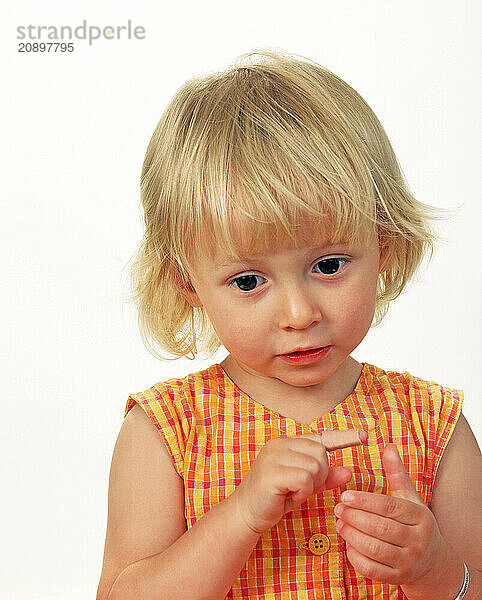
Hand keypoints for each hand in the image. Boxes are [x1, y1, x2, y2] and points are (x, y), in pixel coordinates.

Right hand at [231, 429, 365, 534]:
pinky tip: (289, 496)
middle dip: (320, 475)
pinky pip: (304, 478)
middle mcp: (280, 443)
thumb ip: (325, 477)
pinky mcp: (271, 471)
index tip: (365, 436)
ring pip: (315, 466)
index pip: (322, 436)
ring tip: (293, 492)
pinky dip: (302, 491)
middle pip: (321, 453)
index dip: (344, 437)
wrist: (245, 514)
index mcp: (288, 443)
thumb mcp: (304, 486)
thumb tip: (348, 472)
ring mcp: (274, 455)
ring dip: (310, 485)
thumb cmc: (274, 498)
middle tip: (302, 488)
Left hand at [334, 443, 447, 585]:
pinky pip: (372, 569)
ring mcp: (408, 562)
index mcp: (419, 518)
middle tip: (338, 508)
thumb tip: (388, 445)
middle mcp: (417, 541)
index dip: (364, 501)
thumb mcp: (409, 497)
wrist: (432, 562)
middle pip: (380, 528)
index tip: (345, 495)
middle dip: (355, 517)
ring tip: (340, 522)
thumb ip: (397, 472)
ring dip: (352, 535)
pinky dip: (356, 557)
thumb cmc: (415, 523)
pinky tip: (347, 543)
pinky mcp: (397, 578)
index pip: (389, 507)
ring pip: (375, 549)